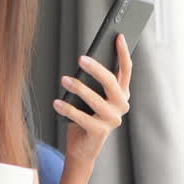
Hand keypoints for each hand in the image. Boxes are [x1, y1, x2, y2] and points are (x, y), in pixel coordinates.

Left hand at [53, 33, 132, 166]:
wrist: (83, 147)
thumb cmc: (86, 116)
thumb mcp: (92, 96)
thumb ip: (94, 82)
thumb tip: (85, 61)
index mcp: (122, 94)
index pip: (126, 70)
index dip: (123, 53)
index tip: (118, 36)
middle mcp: (121, 106)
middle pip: (111, 82)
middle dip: (96, 68)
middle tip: (80, 58)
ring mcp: (112, 120)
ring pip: (95, 100)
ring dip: (78, 88)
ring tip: (64, 80)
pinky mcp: (100, 132)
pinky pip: (82, 117)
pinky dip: (68, 109)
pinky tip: (57, 102)